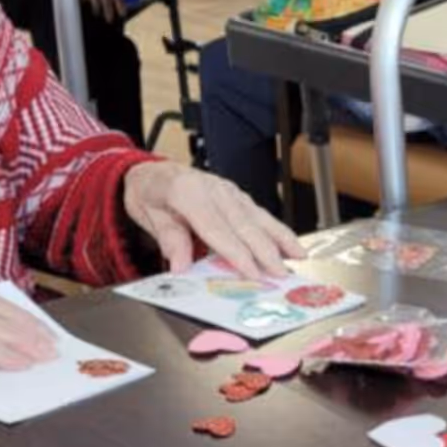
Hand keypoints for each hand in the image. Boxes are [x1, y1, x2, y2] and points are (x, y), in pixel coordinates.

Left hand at [122, 162, 304, 279]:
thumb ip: (169, 239)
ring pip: (259, 217)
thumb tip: (181, 266)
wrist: (151, 171)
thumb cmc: (151, 193)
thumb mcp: (149, 215)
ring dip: (280, 239)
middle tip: (281, 275)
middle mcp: (213, 190)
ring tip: (298, 257)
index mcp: (189, 193)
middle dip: (266, 252)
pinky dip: (278, 230)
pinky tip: (291, 244)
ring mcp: (228, 191)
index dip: (237, 254)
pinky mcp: (237, 195)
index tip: (252, 273)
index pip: (217, 229)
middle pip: (244, 225)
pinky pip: (260, 214)